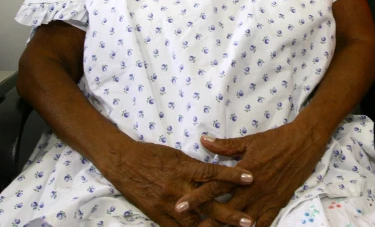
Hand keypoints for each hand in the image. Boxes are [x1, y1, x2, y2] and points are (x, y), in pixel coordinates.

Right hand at [102, 139, 254, 226]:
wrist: (123, 162)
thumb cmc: (152, 155)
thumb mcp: (178, 155)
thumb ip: (196, 167)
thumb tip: (215, 174)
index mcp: (185, 169)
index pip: (213, 173)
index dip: (232, 176)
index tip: (251, 179)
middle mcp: (179, 189)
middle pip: (208, 205)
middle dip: (229, 215)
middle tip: (248, 221)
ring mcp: (168, 205)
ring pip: (194, 223)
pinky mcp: (158, 216)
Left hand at [175, 122, 328, 226]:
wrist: (304, 142)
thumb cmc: (276, 140)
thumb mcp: (249, 140)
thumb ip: (225, 145)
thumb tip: (203, 140)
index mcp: (242, 171)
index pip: (213, 187)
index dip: (195, 197)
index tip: (179, 206)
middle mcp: (252, 188)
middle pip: (224, 210)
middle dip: (207, 221)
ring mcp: (265, 198)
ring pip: (241, 221)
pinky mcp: (277, 204)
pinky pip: (263, 224)